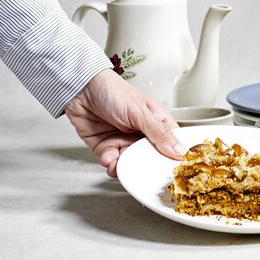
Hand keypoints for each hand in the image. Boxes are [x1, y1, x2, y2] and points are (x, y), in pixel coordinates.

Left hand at [64, 69, 185, 176]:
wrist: (81, 89)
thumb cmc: (113, 91)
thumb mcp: (140, 112)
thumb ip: (158, 133)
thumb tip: (178, 149)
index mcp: (156, 122)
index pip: (171, 143)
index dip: (172, 156)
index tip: (170, 169)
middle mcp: (141, 133)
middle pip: (150, 157)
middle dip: (144, 165)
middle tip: (140, 169)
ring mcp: (124, 140)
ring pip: (130, 162)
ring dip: (124, 166)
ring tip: (118, 164)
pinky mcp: (106, 146)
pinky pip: (111, 161)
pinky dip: (109, 163)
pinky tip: (108, 158)